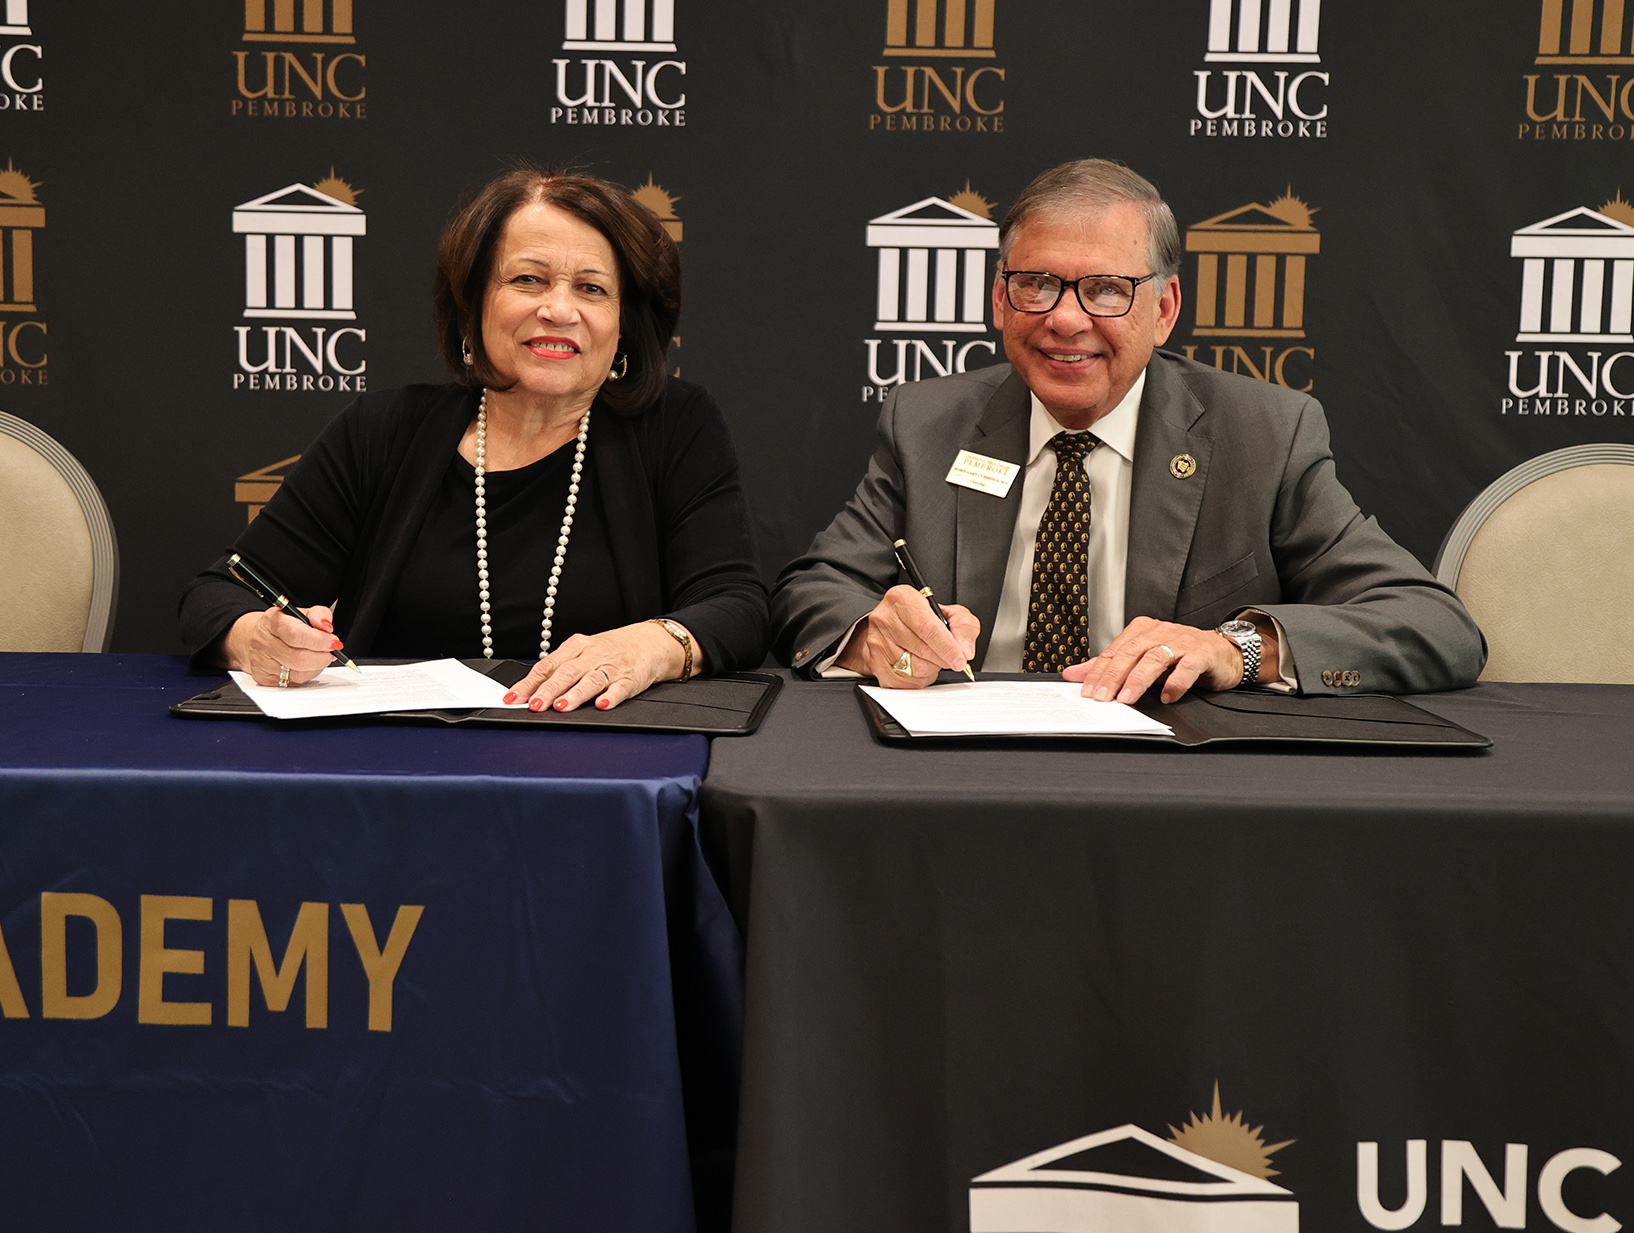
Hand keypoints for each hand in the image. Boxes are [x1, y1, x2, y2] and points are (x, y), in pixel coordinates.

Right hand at [222, 605, 343, 686]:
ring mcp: (261, 662)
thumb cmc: (285, 626)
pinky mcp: (264, 678)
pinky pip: (294, 683)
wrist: (260, 638)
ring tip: (318, 657)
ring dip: (317, 667)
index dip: (319, 640)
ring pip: (299, 674)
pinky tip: (306, 666)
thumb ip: (319, 614)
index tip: (333, 642)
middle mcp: (263, 642)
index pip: (296, 634)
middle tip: (330, 652)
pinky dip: (307, 675)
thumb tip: (326, 626)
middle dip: (322, 657)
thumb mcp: (302, 613)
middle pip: (299, 658)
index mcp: (272, 621)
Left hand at [504, 620, 699, 711]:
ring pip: (591, 680)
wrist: (648, 643)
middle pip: (567, 673)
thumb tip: (529, 693)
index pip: (547, 665)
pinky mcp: (630, 679)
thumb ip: (558, 671)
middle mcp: (592, 655)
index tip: (514, 698)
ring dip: (576, 694)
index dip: (529, 682)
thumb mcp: (581, 653)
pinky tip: (602, 705)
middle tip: (535, 704)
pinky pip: (620, 689)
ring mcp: (612, 667)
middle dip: (549, 690)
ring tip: (562, 707)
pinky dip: (611, 697)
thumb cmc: (608, 651)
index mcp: (575, 647)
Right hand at [834, 585, 978, 687]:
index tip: (960, 660)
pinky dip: (917, 679)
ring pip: (913, 668)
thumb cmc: (922, 619)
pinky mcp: (874, 662)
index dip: (947, 648)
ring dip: (930, 669)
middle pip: (922, 651)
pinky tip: (918, 667)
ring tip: (930, 658)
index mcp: (903, 599)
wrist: (892, 625)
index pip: (928, 628)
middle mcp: (885, 618)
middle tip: (948, 658)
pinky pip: (903, 682)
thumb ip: (964, 627)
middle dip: (942, 660)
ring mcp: (877, 642)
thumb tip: (964, 651)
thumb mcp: (950, 613)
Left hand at [1063, 615, 1271, 704]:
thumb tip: (1074, 674)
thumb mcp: (1141, 661)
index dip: (1099, 671)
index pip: (1115, 650)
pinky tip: (1167, 696)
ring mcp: (1183, 641)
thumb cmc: (1180, 657)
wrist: (1222, 653)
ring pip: (1155, 658)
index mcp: (1143, 630)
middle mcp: (1161, 632)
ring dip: (1138, 680)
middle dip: (1113, 676)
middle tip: (1102, 697)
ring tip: (1126, 698)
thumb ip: (1109, 667)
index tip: (1086, 690)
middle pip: (1131, 652)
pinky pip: (1187, 667)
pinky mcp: (1203, 653)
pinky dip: (1175, 683)